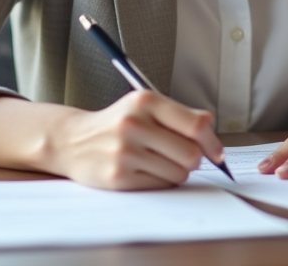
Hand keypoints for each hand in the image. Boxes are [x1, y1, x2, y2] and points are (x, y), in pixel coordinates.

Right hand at [0, 91, 223, 190]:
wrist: (72, 140)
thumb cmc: (116, 123)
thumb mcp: (144, 106)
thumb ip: (180, 114)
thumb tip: (211, 127)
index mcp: (145, 101)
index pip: (195, 125)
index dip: (212, 142)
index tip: (215, 152)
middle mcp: (134, 124)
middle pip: (191, 154)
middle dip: (193, 160)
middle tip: (180, 156)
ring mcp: (124, 151)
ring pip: (178, 173)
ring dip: (175, 172)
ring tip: (157, 162)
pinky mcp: (118, 176)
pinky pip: (160, 186)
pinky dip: (160, 182)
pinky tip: (144, 171)